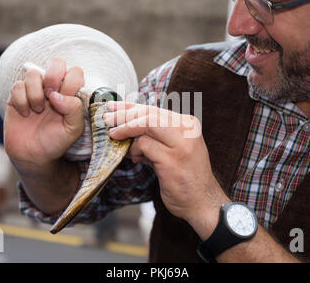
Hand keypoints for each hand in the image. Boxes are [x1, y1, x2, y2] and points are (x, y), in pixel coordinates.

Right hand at [4, 58, 84, 168]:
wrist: (33, 155)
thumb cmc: (56, 141)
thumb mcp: (73, 129)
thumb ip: (74, 109)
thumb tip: (56, 94)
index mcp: (70, 94)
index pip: (75, 72)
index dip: (70, 81)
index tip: (64, 99)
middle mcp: (54, 88)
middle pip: (57, 62)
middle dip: (53, 76)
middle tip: (50, 95)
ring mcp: (35, 90)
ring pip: (33, 73)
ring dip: (35, 93)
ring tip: (37, 110)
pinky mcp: (17, 95)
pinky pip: (17, 86)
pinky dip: (21, 100)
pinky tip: (25, 113)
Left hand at [103, 101, 229, 237]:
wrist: (203, 202)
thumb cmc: (185, 177)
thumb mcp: (173, 150)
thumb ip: (155, 137)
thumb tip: (127, 128)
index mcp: (188, 124)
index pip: (154, 109)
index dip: (131, 106)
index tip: (113, 106)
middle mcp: (187, 130)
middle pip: (149, 114)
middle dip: (124, 115)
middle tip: (107, 118)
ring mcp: (181, 145)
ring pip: (145, 125)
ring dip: (126, 132)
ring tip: (115, 138)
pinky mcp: (172, 160)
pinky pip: (144, 146)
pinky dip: (134, 150)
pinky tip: (134, 158)